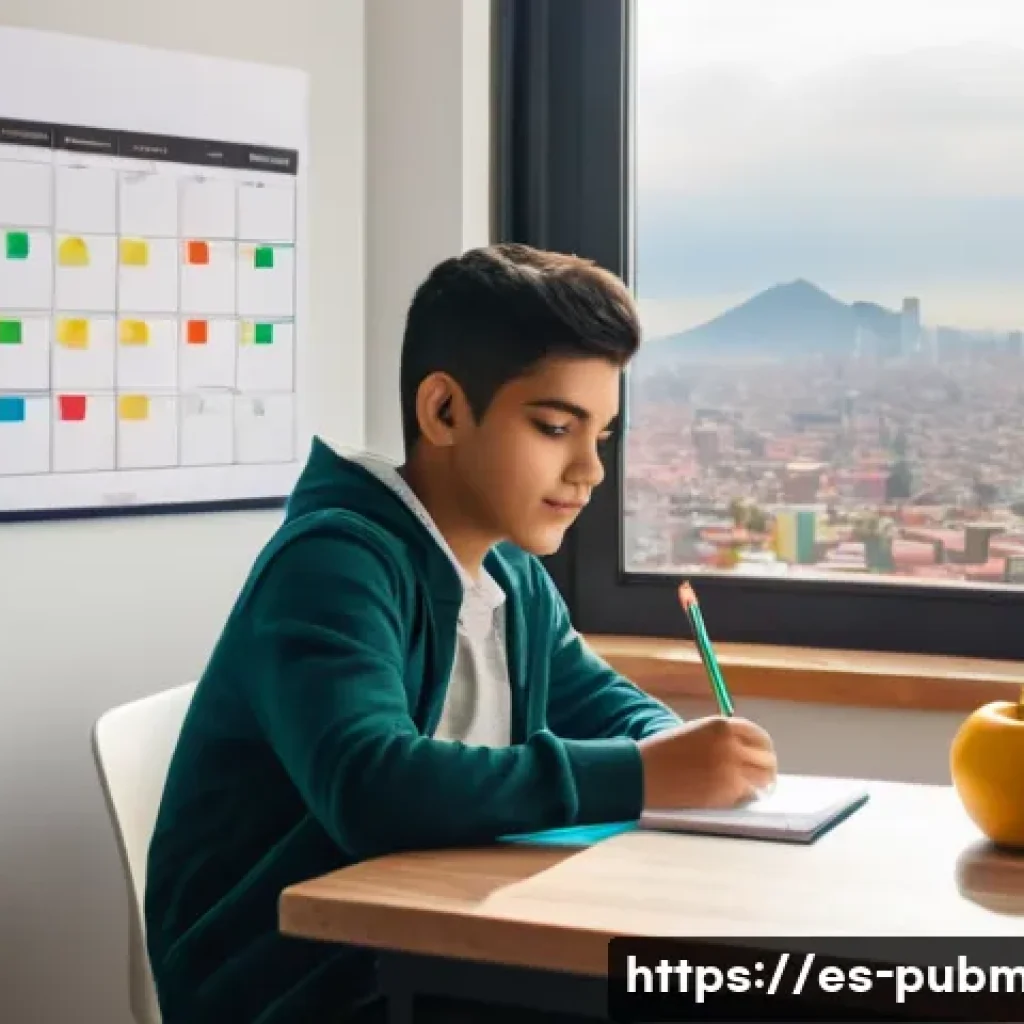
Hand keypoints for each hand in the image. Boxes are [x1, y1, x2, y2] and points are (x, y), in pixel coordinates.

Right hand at [637, 716, 776, 808]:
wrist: (643, 772)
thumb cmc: (663, 754)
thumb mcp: (695, 734)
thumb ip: (720, 739)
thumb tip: (744, 754)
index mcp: (721, 726)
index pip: (758, 736)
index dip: (762, 749)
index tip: (762, 758)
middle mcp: (730, 744)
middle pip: (766, 758)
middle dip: (765, 768)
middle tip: (762, 778)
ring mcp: (731, 768)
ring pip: (763, 779)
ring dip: (760, 784)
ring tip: (754, 790)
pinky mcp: (727, 791)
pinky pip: (749, 795)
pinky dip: (746, 797)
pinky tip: (738, 797)